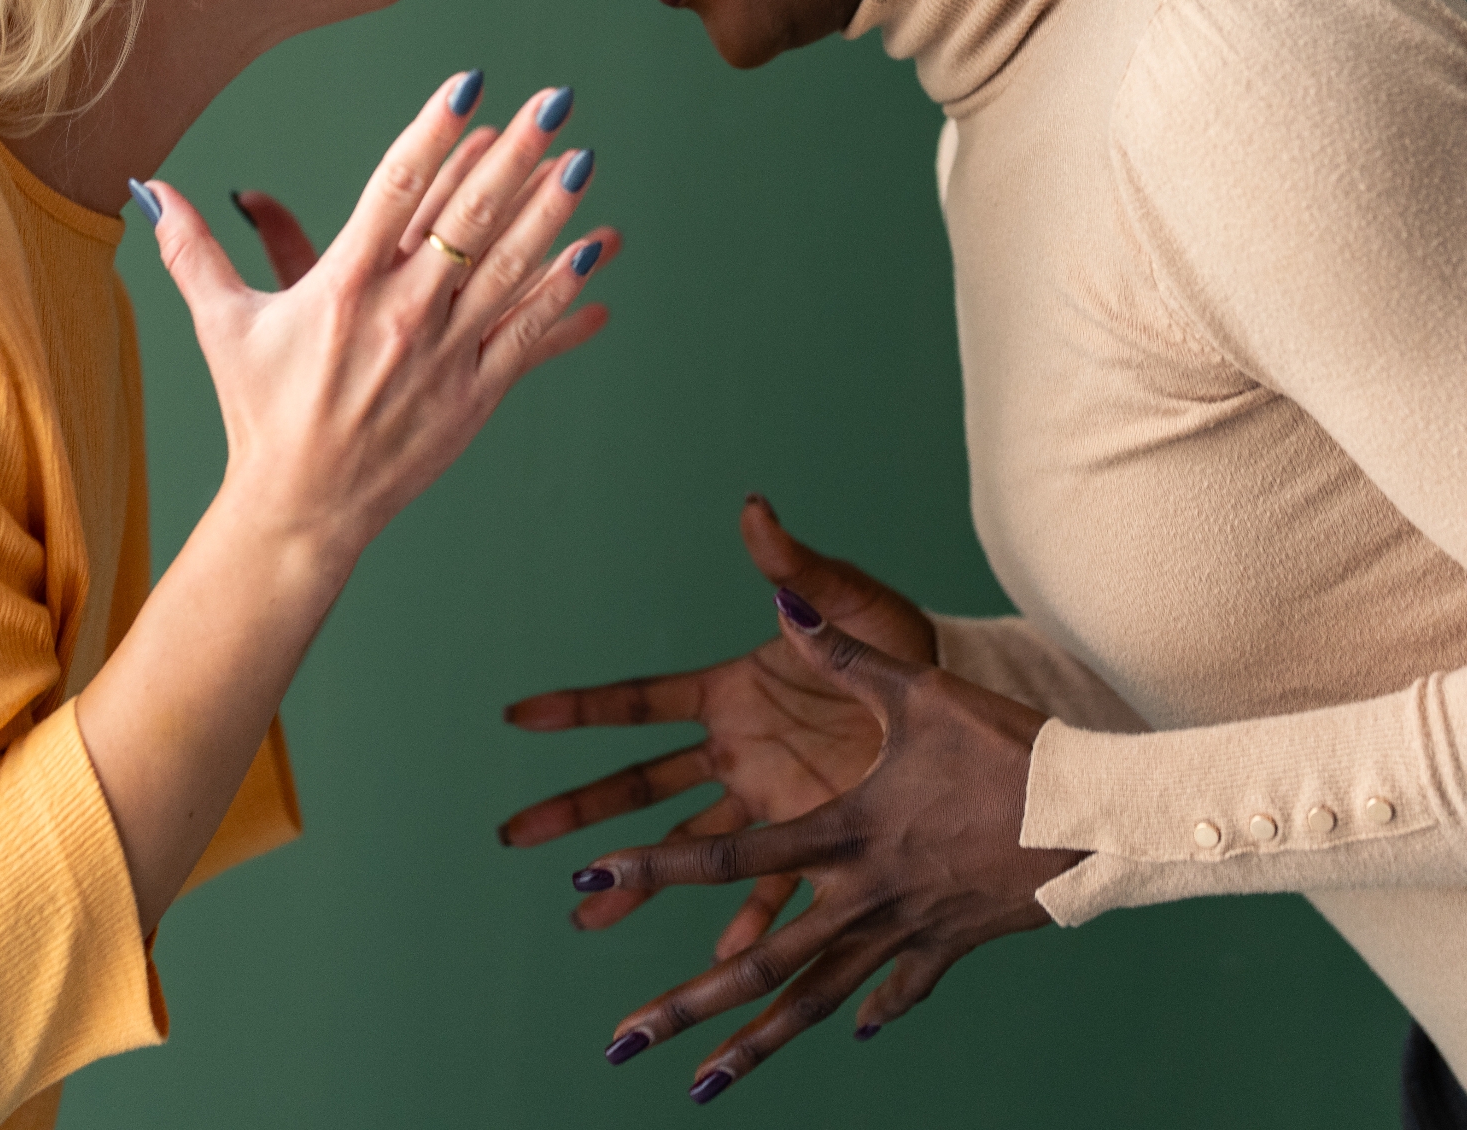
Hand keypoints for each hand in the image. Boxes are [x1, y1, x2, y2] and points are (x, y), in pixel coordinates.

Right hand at [142, 74, 614, 567]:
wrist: (301, 509)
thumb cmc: (261, 412)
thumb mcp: (222, 324)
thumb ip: (194, 250)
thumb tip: (150, 190)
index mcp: (341, 286)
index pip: (396, 189)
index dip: (436, 132)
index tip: (468, 86)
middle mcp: (397, 314)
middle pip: (466, 219)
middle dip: (514, 156)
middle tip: (553, 102)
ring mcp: (441, 355)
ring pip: (508, 271)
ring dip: (550, 214)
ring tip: (582, 161)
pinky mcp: (472, 394)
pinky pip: (528, 337)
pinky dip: (566, 297)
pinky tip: (600, 256)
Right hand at [499, 497, 934, 954]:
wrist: (951, 692)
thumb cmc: (892, 634)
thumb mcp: (848, 601)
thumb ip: (798, 567)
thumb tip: (754, 510)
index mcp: (729, 691)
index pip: (639, 702)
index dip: (577, 708)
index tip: (516, 716)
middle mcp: (734, 750)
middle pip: (639, 784)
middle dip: (577, 809)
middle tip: (515, 834)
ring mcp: (764, 800)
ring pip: (684, 846)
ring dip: (637, 881)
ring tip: (585, 917)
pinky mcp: (808, 837)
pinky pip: (769, 886)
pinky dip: (746, 921)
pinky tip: (719, 956)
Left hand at [571, 596, 1078, 1101]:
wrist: (1099, 816)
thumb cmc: (1009, 746)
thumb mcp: (920, 690)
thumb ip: (842, 654)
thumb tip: (782, 600)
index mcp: (845, 832)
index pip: (730, 858)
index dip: (654, 868)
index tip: (593, 880)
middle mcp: (864, 895)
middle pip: (759, 963)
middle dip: (684, 1006)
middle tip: (621, 1045)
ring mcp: (905, 930)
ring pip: (815, 998)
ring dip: (754, 1045)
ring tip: (700, 1088)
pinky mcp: (949, 946)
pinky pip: (899, 988)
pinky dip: (873, 1008)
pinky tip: (852, 1032)